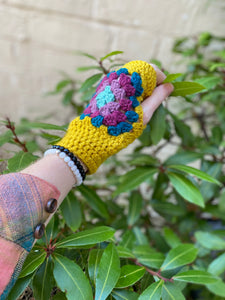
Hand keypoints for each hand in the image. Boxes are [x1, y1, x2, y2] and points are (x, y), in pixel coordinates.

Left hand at [55, 61, 173, 173]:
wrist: (92, 136)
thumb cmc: (120, 127)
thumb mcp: (143, 114)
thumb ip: (158, 98)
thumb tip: (170, 86)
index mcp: (130, 79)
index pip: (152, 69)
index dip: (162, 80)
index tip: (165, 92)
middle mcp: (119, 75)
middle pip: (142, 71)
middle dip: (151, 84)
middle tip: (152, 101)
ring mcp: (110, 80)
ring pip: (132, 78)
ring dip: (140, 88)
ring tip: (140, 106)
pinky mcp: (104, 87)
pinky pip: (122, 83)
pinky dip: (130, 90)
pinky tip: (129, 105)